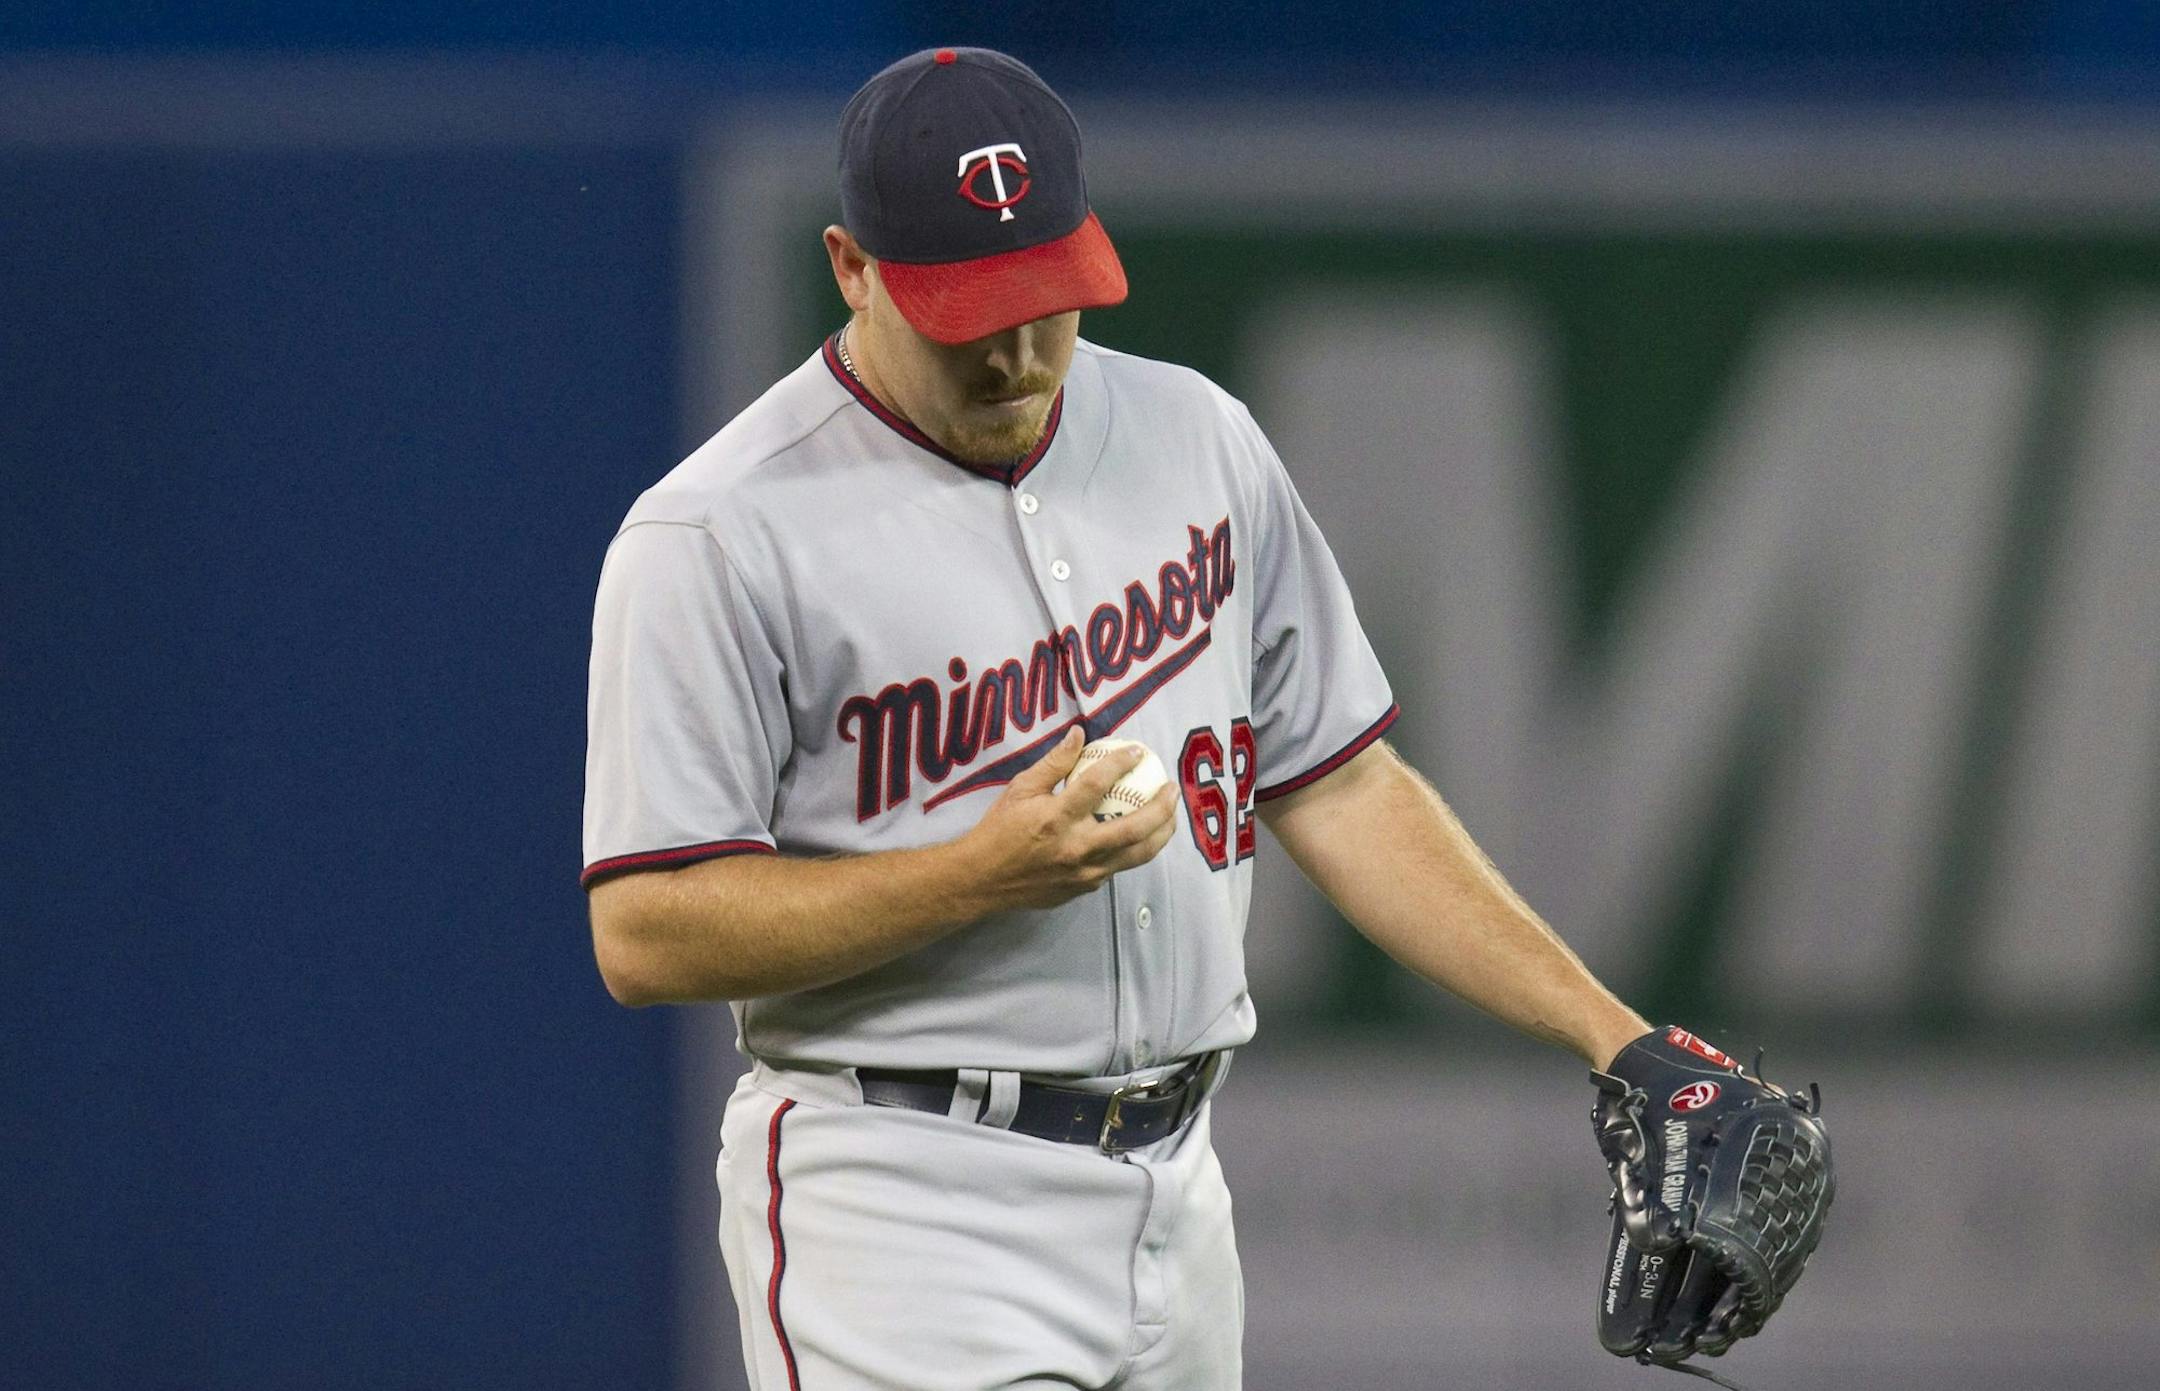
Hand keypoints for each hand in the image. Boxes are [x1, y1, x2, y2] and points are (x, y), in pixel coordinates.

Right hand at [953, 727, 1178, 912]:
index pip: (1097, 783)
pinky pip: (1117, 867)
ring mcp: (1084, 873)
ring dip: (1161, 833)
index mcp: (1057, 818)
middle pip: (1135, 828)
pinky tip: (1140, 837)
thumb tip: (1079, 733)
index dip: (1122, 762)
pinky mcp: (1085, 888)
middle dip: (1162, 806)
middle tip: (1172, 788)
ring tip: (1170, 815)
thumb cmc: (999, 830)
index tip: (1137, 750)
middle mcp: (1076, 848)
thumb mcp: (1020, 789)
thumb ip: (1054, 762)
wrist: (982, 879)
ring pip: (1137, 855)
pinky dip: (1132, 850)